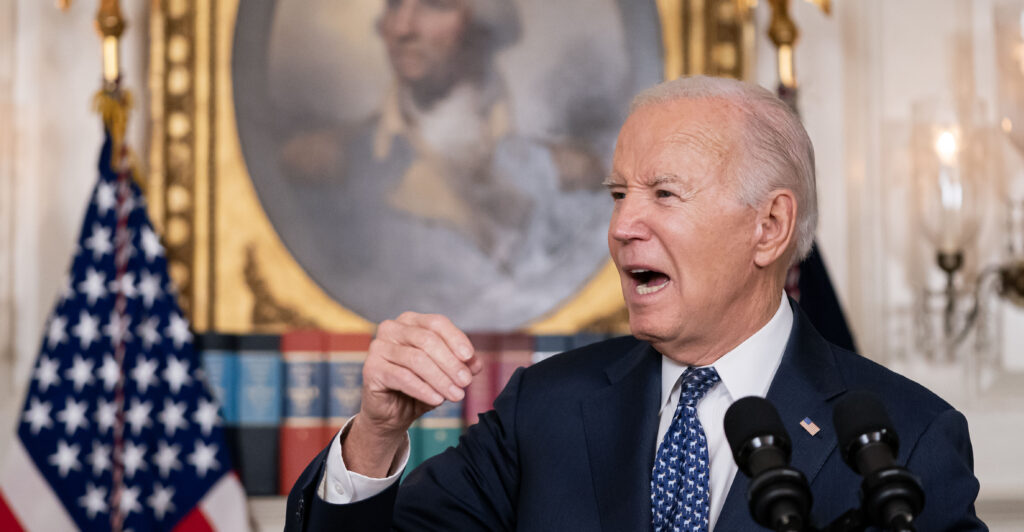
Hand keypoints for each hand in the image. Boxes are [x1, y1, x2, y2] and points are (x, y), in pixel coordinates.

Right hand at [344, 312, 480, 476]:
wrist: (392, 413)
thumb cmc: (419, 387)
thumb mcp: (445, 373)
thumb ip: (460, 365)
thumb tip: (476, 363)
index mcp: (410, 321)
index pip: (436, 323)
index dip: (456, 339)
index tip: (470, 358)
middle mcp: (391, 328)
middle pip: (427, 340)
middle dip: (450, 363)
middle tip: (466, 382)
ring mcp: (378, 347)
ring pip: (416, 359)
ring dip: (440, 379)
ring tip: (456, 395)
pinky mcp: (371, 369)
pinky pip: (402, 377)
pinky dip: (423, 389)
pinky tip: (437, 400)